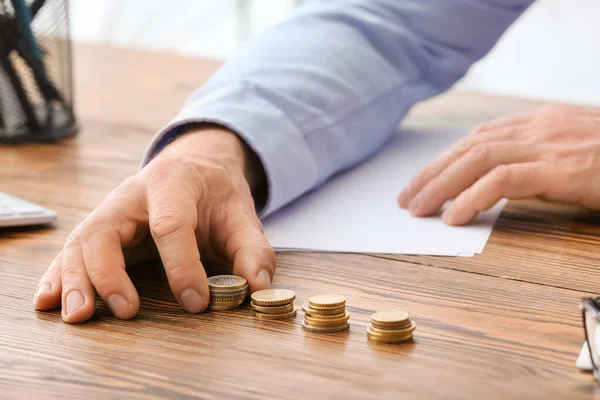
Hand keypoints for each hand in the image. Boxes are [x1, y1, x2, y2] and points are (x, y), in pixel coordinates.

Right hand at [33, 126, 274, 322]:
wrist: (194, 168)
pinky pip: (72, 251)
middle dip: (110, 273)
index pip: (170, 225)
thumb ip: (252, 250)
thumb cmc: (216, 194)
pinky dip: (59, 276)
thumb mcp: (242, 215)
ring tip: (79, 316)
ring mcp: (110, 210)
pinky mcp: (100, 228)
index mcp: (173, 183)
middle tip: (125, 312)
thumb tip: (259, 287)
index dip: (182, 266)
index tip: (196, 302)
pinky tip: (49, 300)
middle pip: (106, 231)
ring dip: (76, 280)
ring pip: (81, 242)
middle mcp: (131, 195)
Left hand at [398, 103, 599, 224]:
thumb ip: (533, 162)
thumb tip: (492, 185)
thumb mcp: (570, 155)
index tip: (423, 181)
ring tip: (419, 209)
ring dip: (441, 185)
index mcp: (539, 121)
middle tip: (407, 198)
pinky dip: (473, 197)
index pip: (478, 137)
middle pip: (470, 146)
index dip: (445, 159)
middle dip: (432, 173)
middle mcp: (539, 126)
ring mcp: (550, 144)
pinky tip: (454, 216)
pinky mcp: (562, 167)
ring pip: (478, 158)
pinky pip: (503, 180)